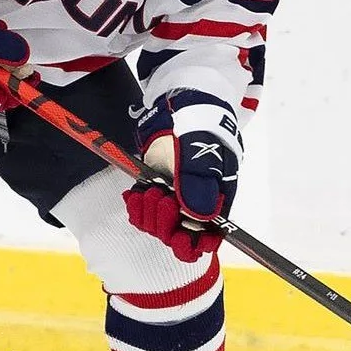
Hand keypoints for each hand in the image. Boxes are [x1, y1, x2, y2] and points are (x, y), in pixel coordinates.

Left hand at [123, 90, 239, 260]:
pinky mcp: (155, 191)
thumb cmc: (199, 128)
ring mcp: (174, 200)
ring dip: (148, 213)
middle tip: (161, 198)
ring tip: (148, 192)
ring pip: (158, 227)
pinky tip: (134, 195)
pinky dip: (136, 207)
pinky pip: (142, 213)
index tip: (179, 236)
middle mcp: (195, 206)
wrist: (179, 107)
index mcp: (216, 202)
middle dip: (165, 222)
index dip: (193, 244)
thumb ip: (199, 184)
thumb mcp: (201, 154)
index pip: (208, 239)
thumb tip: (201, 218)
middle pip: (178, 236)